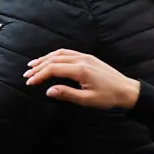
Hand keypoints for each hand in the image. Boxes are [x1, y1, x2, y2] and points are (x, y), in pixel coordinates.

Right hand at [24, 49, 140, 108]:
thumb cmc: (108, 97)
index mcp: (80, 70)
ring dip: (44, 59)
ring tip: (33, 65)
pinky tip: (49, 60)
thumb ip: (67, 94)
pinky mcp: (88, 57)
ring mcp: (85, 56)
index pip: (53, 69)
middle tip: (26, 74)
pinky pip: (67, 53)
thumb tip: (48, 91)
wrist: (126, 90)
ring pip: (59, 54)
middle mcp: (81, 59)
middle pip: (54, 59)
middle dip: (38, 66)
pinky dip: (55, 56)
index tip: (30, 82)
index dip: (39, 75)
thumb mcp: (87, 100)